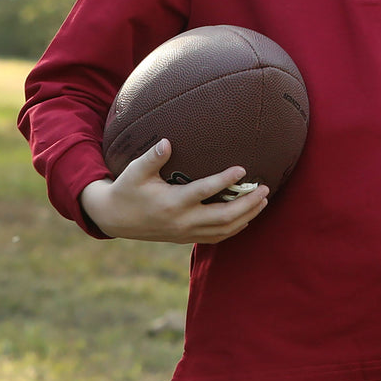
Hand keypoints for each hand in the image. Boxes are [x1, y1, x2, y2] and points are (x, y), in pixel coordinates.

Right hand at [80, 139, 268, 243]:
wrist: (115, 219)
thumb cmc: (127, 189)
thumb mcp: (135, 171)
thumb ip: (152, 157)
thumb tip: (167, 142)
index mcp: (172, 203)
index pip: (204, 191)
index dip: (225, 181)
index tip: (242, 168)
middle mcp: (182, 221)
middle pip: (223, 216)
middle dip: (247, 204)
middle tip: (265, 188)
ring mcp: (186, 232)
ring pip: (224, 230)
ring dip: (247, 216)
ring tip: (263, 201)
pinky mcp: (186, 238)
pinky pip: (216, 237)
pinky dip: (235, 229)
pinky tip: (247, 217)